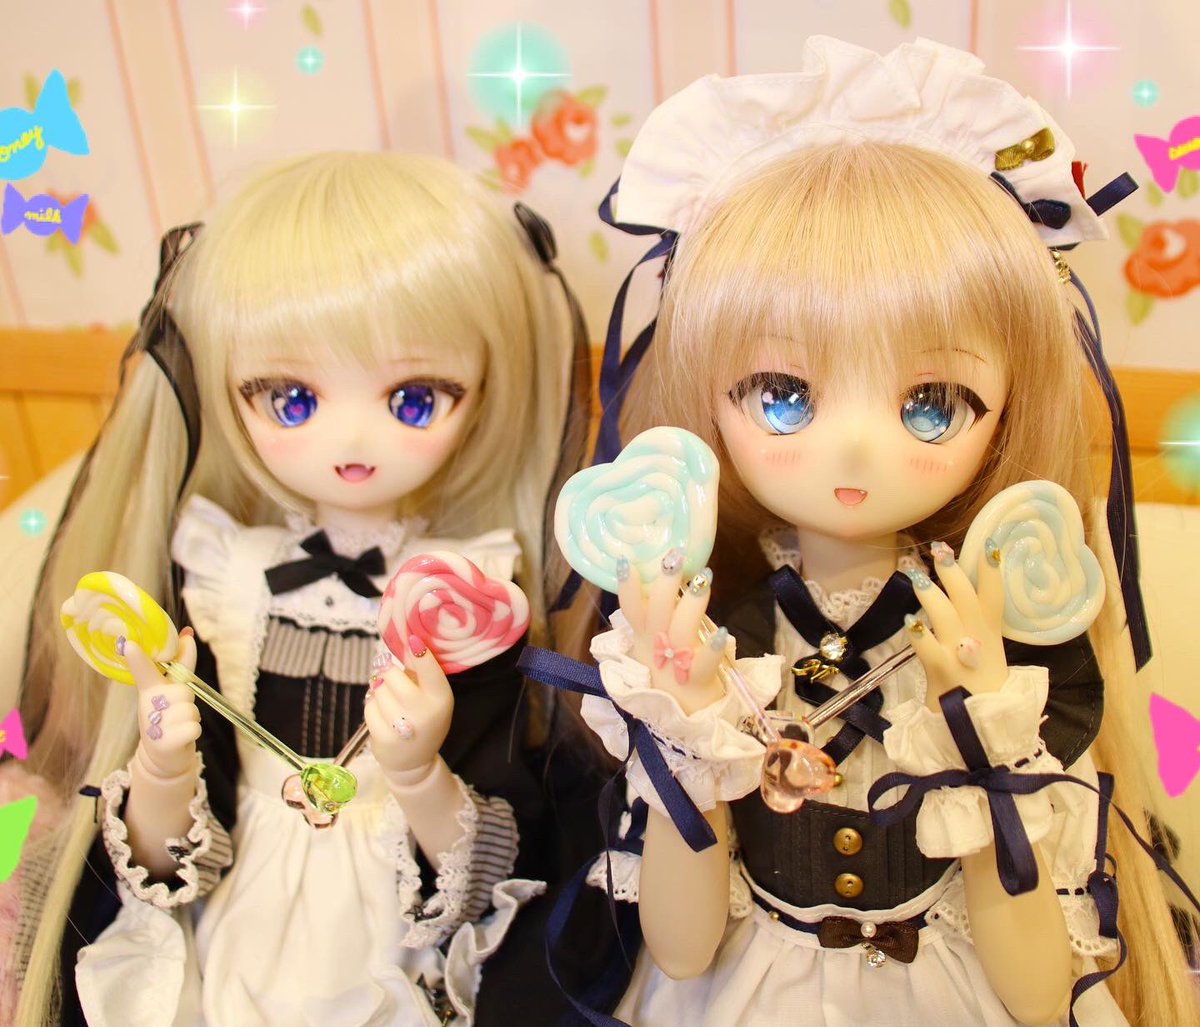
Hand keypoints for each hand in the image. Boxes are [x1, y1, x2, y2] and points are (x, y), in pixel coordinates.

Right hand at [124, 630, 200, 778]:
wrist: (163, 756)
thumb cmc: (168, 715)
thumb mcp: (169, 689)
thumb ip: (180, 662)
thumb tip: (188, 633)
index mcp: (149, 689)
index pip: (145, 670)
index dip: (139, 658)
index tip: (129, 644)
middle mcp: (149, 705)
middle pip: (183, 691)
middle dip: (186, 700)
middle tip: (175, 711)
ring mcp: (155, 725)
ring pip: (191, 710)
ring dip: (191, 717)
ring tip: (177, 725)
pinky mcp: (165, 742)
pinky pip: (194, 727)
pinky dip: (192, 732)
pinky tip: (180, 737)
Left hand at [363, 636, 453, 776]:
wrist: (414, 760)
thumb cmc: (423, 718)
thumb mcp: (431, 697)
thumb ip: (421, 672)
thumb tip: (408, 642)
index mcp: (441, 698)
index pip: (431, 671)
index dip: (420, 653)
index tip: (412, 639)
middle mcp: (425, 713)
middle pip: (394, 677)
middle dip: (386, 671)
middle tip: (387, 671)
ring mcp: (404, 728)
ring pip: (378, 691)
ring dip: (378, 690)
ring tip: (387, 697)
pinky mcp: (384, 738)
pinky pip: (369, 708)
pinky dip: (372, 706)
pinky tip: (381, 713)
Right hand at [616, 550, 725, 715]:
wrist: (682, 722)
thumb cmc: (670, 678)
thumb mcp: (653, 648)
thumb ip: (657, 619)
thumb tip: (665, 584)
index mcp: (643, 638)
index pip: (631, 607)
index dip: (626, 585)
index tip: (625, 559)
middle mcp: (655, 647)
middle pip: (657, 611)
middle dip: (666, 584)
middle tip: (675, 557)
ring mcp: (674, 665)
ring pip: (680, 630)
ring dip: (692, 604)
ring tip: (705, 579)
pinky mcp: (695, 681)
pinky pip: (703, 664)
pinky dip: (712, 650)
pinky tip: (723, 633)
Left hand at [905, 541, 1007, 710]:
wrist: (982, 729)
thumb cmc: (978, 689)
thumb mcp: (986, 655)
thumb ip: (974, 628)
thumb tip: (956, 599)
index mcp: (990, 634)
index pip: (994, 596)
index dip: (992, 570)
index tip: (990, 543)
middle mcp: (977, 639)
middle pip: (967, 597)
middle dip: (953, 572)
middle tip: (939, 549)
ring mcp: (961, 653)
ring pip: (946, 616)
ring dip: (931, 594)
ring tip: (916, 576)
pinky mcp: (943, 671)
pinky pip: (928, 648)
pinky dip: (919, 634)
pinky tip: (908, 621)